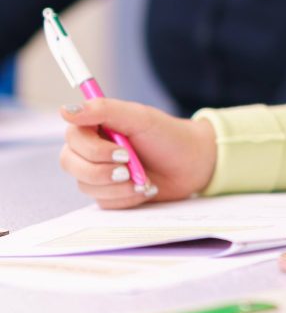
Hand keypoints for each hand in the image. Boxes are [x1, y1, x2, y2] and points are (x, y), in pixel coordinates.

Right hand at [59, 99, 216, 208]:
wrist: (192, 164)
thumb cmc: (168, 136)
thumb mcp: (140, 118)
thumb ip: (104, 110)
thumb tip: (66, 110)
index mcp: (97, 125)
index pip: (72, 137)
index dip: (93, 148)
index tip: (122, 151)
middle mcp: (93, 148)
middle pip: (71, 163)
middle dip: (102, 170)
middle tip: (130, 167)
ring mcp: (98, 172)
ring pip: (85, 185)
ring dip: (117, 185)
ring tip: (142, 179)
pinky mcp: (108, 193)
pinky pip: (102, 202)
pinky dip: (125, 197)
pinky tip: (143, 189)